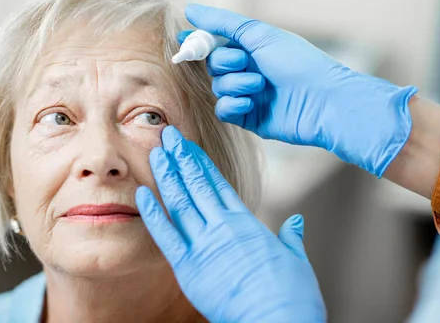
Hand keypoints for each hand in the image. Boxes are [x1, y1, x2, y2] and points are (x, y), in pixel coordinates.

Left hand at [136, 126, 325, 322]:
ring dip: (167, 175)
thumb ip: (291, 237)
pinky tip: (142, 193)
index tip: (189, 145)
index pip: (218, 183)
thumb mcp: (297, 260)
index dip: (200, 161)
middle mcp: (223, 227)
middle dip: (181, 157)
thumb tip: (297, 222)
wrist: (277, 321)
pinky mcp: (189, 267)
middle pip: (196, 184)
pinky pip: (166, 235)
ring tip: (155, 151)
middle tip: (167, 135)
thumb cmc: (290, 296)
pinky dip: (153, 213)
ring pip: (180, 201)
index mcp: (246, 223)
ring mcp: (204, 245)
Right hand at [180, 4, 417, 176]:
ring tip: (260, 85)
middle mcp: (247, 69)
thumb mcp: (259, 34)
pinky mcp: (247, 117)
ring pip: (218, 87)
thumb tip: (190, 9)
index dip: (199, 42)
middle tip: (245, 62)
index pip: (215, 43)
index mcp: (251, 48)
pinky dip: (232, 105)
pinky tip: (249, 103)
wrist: (323, 101)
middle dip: (224, 62)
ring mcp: (247, 94)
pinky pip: (223, 110)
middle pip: (212, 65)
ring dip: (235, 83)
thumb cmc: (298, 63)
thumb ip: (223, 23)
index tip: (184, 40)